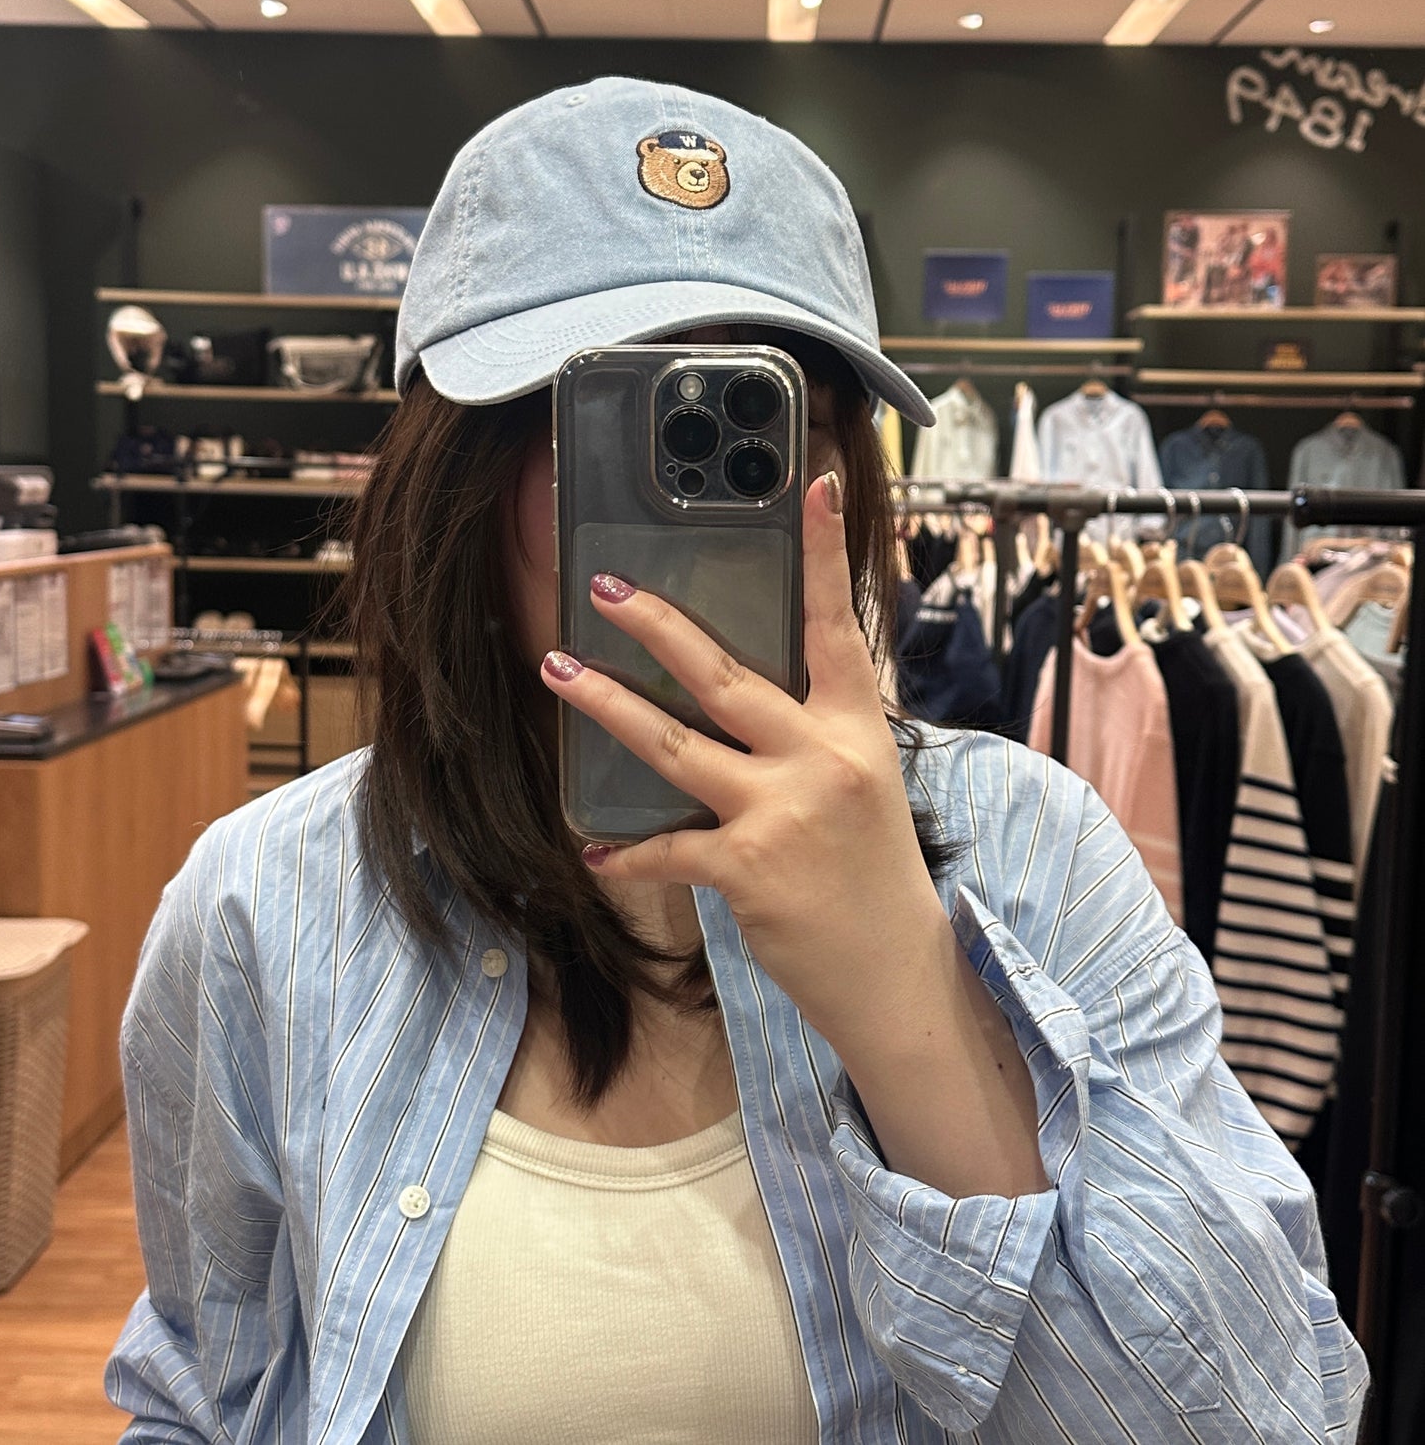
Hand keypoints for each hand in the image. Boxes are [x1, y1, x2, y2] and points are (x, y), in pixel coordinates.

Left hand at [540, 471, 949, 1050]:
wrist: (897, 968)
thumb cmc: (873, 871)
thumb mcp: (862, 782)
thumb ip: (810, 733)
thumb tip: (740, 693)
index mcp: (855, 728)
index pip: (838, 625)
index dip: (824, 554)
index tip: (815, 485)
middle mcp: (820, 758)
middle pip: (724, 675)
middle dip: (657, 626)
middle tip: (604, 588)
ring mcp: (781, 812)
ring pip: (673, 745)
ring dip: (606, 705)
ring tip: (556, 669)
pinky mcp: (746, 868)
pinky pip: (666, 850)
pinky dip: (626, 854)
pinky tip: (593, 851)